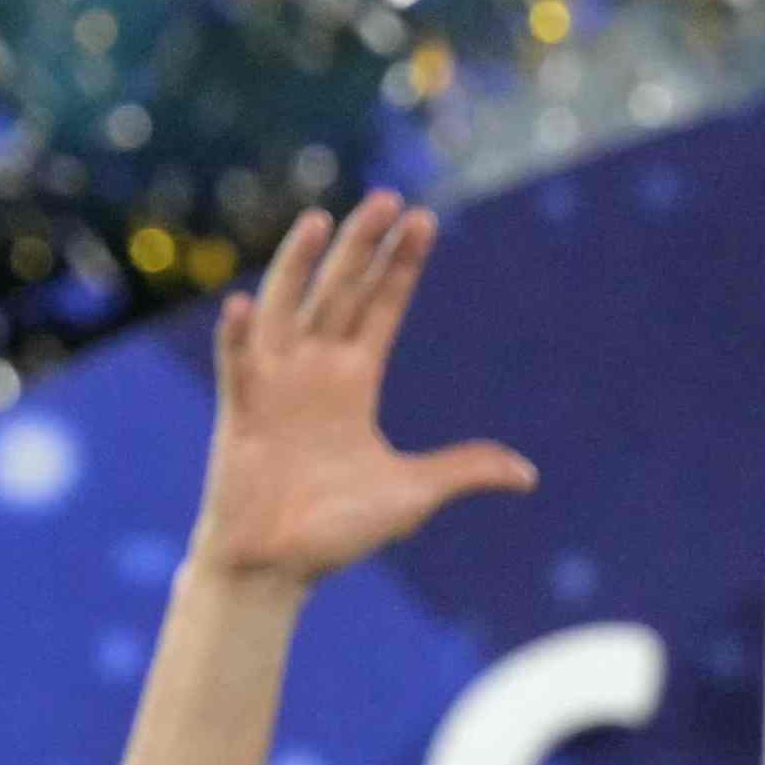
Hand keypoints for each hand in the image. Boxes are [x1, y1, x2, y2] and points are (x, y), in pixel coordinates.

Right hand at [193, 200, 542, 590]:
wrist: (278, 566)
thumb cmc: (337, 529)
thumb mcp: (412, 494)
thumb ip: (463, 471)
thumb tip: (526, 473)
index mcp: (354, 381)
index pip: (382, 308)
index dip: (401, 266)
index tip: (424, 220)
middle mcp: (314, 370)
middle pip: (341, 292)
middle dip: (364, 247)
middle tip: (388, 197)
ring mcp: (275, 384)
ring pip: (287, 308)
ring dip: (299, 266)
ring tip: (320, 221)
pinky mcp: (242, 412)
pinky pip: (239, 366)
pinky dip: (238, 337)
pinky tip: (242, 305)